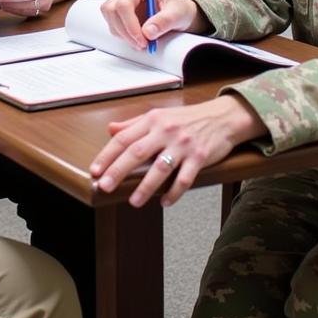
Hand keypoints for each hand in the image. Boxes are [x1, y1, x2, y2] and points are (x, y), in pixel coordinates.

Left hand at [89, 95, 264, 207]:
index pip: (123, 138)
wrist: (222, 117)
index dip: (107, 155)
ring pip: (160, 168)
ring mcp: (183, 145)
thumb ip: (134, 124)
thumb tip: (111, 129)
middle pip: (137, 152)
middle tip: (105, 186)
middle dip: (118, 171)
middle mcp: (165, 131)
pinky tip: (165, 202)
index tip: (95, 170)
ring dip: (145, 187)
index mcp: (152, 120)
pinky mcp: (199, 157)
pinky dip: (174, 192)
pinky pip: (184, 178)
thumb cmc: (187, 118)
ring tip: (133, 201)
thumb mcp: (159, 116)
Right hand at [100, 0, 203, 49]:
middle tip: (142, 44)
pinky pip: (113, 27)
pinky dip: (124, 37)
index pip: (124, 3)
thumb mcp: (178, 14)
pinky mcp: (119, 15)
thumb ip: (164, 21)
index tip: (142, 39)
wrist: (178, 15)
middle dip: (126, 31)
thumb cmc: (178, 9)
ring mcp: (120, 2)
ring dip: (124, 35)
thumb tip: (148, 31)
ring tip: (143, 42)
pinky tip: (137, 39)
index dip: (130, 24)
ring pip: (110, 20)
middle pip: (112, 11)